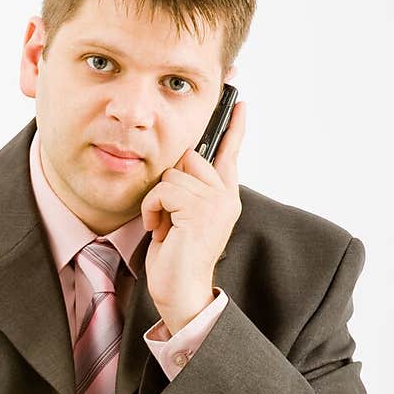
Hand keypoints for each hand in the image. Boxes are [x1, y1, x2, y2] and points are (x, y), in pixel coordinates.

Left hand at [141, 101, 245, 333]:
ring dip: (158, 200)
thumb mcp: (181, 216)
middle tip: (168, 216)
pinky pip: (164, 188)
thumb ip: (187, 189)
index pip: (230, 152)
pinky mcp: (201, 210)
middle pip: (189, 157)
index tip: (240, 100)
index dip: (234, 126)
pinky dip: (153, 208)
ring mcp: (217, 203)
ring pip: (173, 173)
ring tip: (164, 226)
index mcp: (225, 196)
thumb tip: (183, 159)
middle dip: (169, 183)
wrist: (180, 293)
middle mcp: (226, 196)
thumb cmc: (175, 259)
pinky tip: (159, 229)